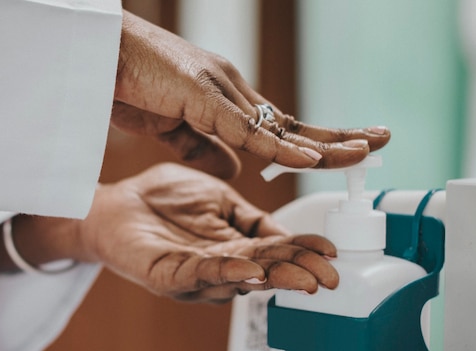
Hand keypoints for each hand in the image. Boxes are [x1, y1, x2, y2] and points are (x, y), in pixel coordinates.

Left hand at [76, 163, 338, 302]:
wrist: (114, 201)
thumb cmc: (164, 200)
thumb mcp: (220, 199)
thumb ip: (252, 216)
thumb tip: (287, 229)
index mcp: (236, 244)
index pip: (277, 248)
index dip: (304, 251)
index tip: (331, 252)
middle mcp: (221, 263)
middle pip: (267, 269)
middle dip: (299, 272)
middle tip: (327, 276)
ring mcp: (195, 272)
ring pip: (241, 277)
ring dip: (274, 278)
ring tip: (303, 278)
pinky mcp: (167, 275)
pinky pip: (199, 274)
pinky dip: (227, 273)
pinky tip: (251, 272)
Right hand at [112, 11, 390, 178]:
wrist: (94, 55)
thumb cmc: (129, 82)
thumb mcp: (174, 127)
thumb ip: (207, 148)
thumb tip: (237, 171)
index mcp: (227, 101)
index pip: (281, 126)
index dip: (315, 141)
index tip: (346, 150)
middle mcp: (233, 93)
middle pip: (295, 122)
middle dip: (339, 135)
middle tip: (381, 140)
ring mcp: (221, 92)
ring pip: (283, 125)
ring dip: (326, 141)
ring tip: (367, 149)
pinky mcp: (201, 98)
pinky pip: (247, 130)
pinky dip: (280, 147)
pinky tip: (311, 159)